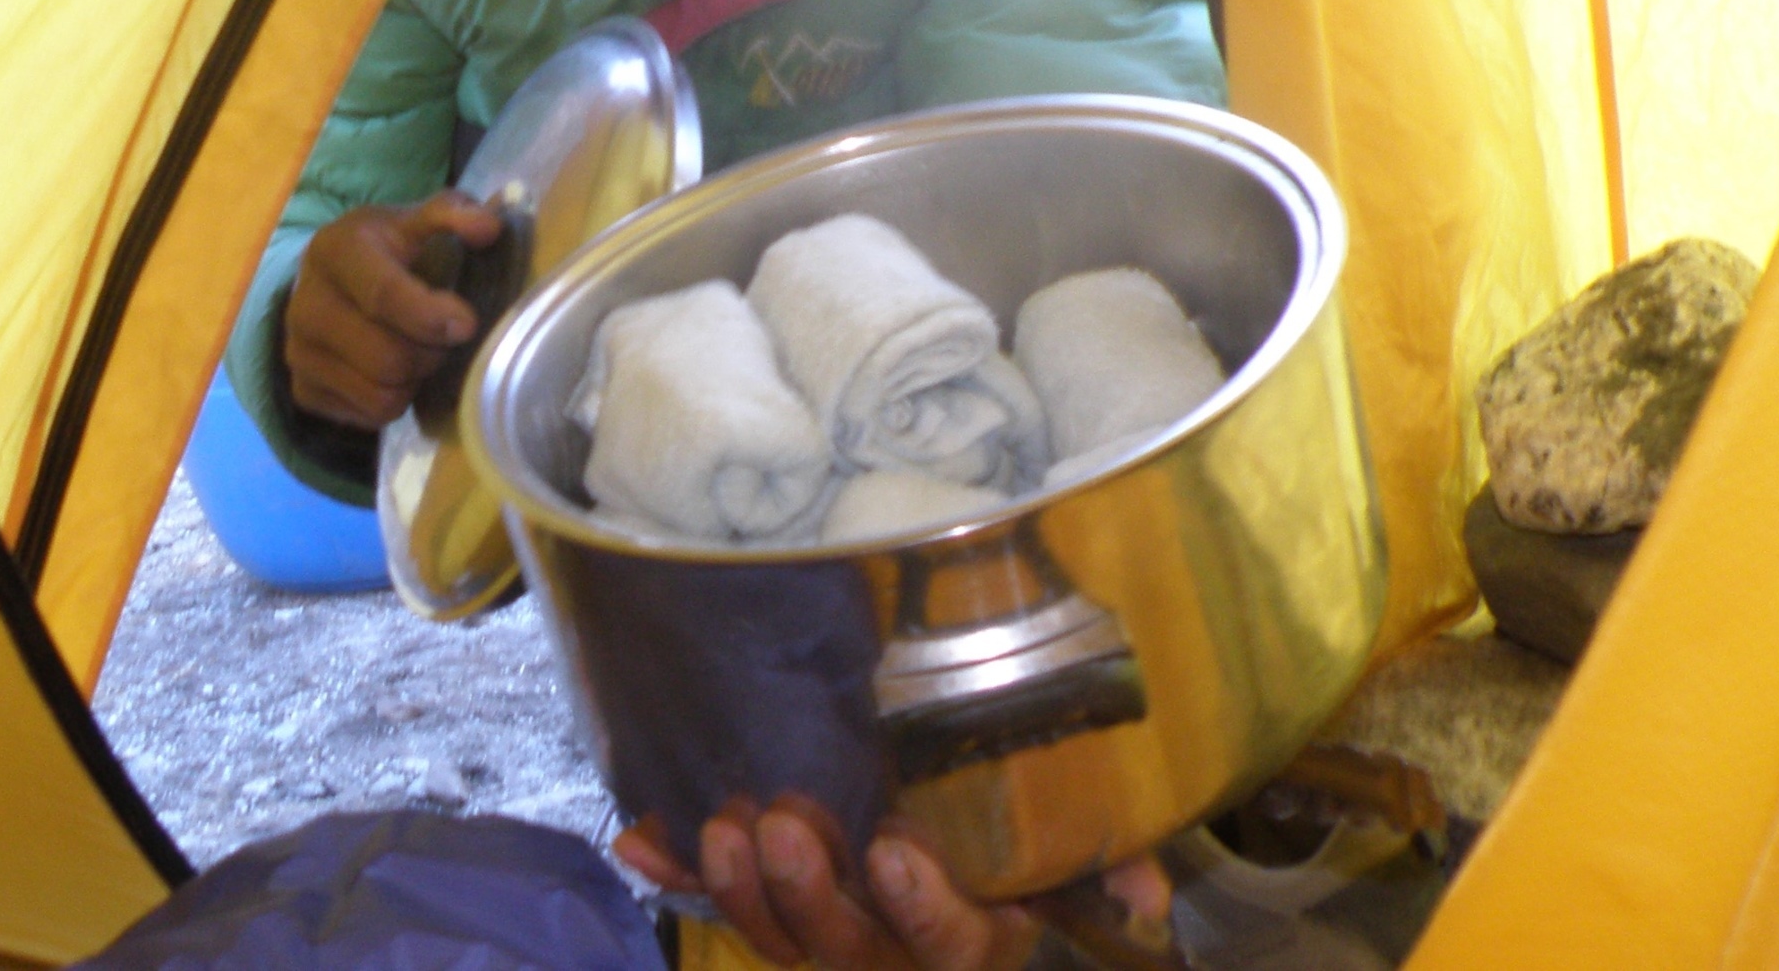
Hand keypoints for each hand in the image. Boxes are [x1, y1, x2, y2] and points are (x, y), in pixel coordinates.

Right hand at [283, 192, 501, 428]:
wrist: (331, 280)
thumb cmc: (386, 249)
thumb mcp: (417, 219)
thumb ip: (454, 214)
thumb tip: (487, 228)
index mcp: (335, 250)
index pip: (383, 295)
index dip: (430, 315)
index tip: (466, 324)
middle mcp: (305, 303)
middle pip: (387, 358)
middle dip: (430, 353)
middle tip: (442, 337)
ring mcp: (298, 351)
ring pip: (381, 395)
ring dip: (414, 381)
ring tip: (417, 350)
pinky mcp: (302, 389)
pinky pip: (368, 417)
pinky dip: (392, 401)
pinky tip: (392, 370)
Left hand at [616, 799, 1170, 970]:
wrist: (975, 831)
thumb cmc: (1041, 841)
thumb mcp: (1086, 856)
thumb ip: (1112, 866)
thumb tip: (1141, 897)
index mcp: (979, 939)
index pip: (953, 947)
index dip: (923, 910)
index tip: (896, 851)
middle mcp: (899, 950)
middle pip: (846, 953)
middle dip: (808, 896)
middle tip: (781, 824)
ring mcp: (835, 934)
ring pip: (781, 939)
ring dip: (740, 889)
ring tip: (720, 826)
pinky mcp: (780, 907)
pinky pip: (724, 905)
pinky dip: (678, 876)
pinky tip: (637, 842)